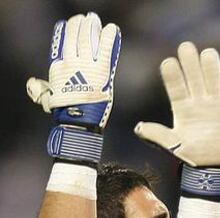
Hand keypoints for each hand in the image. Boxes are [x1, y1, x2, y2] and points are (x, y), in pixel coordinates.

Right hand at [27, 12, 120, 129]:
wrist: (78, 120)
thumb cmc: (65, 112)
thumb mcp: (49, 98)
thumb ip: (42, 89)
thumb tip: (32, 82)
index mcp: (58, 68)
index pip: (60, 43)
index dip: (64, 32)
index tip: (67, 24)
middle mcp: (71, 63)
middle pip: (75, 37)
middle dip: (79, 25)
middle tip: (85, 19)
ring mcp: (86, 66)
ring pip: (88, 40)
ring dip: (91, 27)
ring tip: (94, 20)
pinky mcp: (101, 72)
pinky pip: (106, 50)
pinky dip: (109, 38)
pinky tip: (112, 29)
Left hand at [134, 42, 219, 166]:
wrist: (209, 165)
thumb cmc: (189, 154)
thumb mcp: (172, 145)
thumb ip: (156, 135)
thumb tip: (139, 127)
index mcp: (182, 107)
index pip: (176, 87)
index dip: (172, 75)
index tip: (168, 63)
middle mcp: (198, 101)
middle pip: (195, 76)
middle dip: (190, 62)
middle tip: (185, 47)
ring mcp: (216, 104)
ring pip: (214, 78)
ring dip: (212, 66)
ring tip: (208, 54)